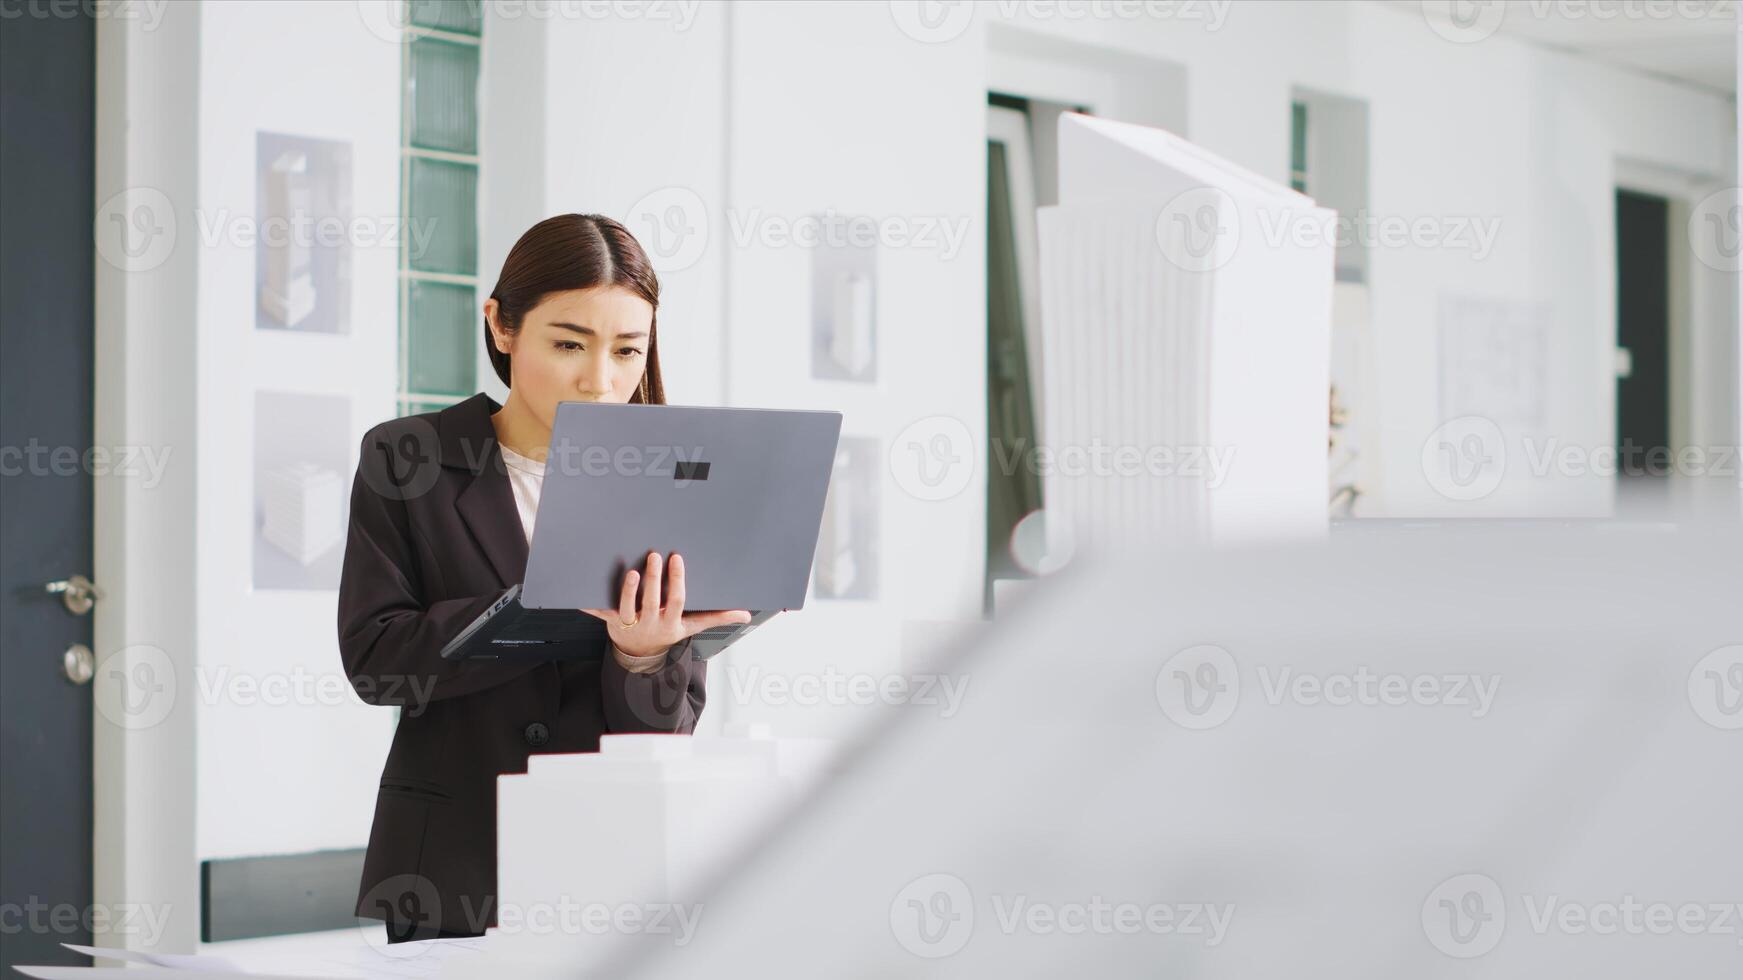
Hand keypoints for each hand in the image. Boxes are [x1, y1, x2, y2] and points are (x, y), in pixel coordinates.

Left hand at [581, 551, 751, 659]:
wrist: (640, 655)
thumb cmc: (666, 632)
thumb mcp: (692, 627)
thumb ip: (717, 617)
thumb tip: (745, 615)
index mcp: (670, 622)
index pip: (676, 601)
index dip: (677, 582)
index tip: (677, 559)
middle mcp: (650, 623)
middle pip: (652, 601)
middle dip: (654, 579)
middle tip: (655, 556)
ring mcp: (629, 623)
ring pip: (627, 607)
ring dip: (629, 590)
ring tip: (633, 572)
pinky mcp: (611, 621)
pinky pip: (599, 613)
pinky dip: (590, 604)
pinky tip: (583, 594)